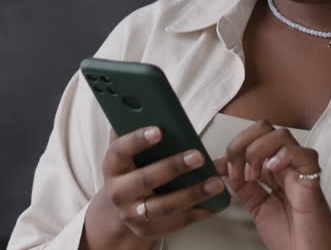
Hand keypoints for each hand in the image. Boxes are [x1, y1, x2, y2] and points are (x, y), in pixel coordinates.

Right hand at [81, 125, 227, 249]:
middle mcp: (119, 192)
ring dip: (193, 194)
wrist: (122, 207)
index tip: (158, 129)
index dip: (137, 140)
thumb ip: (135, 127)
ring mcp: (133, 214)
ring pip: (165, 206)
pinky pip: (178, 222)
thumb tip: (148, 100)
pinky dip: (200, 211)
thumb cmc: (132, 167)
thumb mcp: (129, 150)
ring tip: (216, 182)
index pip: (120, 150)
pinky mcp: (150, 230)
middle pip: (145, 180)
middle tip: (198, 156)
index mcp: (112, 166)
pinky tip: (218, 201)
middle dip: (173, 167)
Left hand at [218, 120, 330, 249]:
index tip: (221, 169)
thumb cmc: (291, 236)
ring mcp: (299, 170)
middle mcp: (286, 166)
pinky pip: (304, 154)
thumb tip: (224, 167)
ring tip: (253, 175)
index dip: (232, 148)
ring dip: (259, 151)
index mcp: (272, 170)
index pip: (251, 138)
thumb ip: (244, 187)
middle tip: (237, 169)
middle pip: (264, 128)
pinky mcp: (312, 180)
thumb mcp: (257, 207)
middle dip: (242, 143)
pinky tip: (273, 170)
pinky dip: (284, 156)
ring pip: (281, 135)